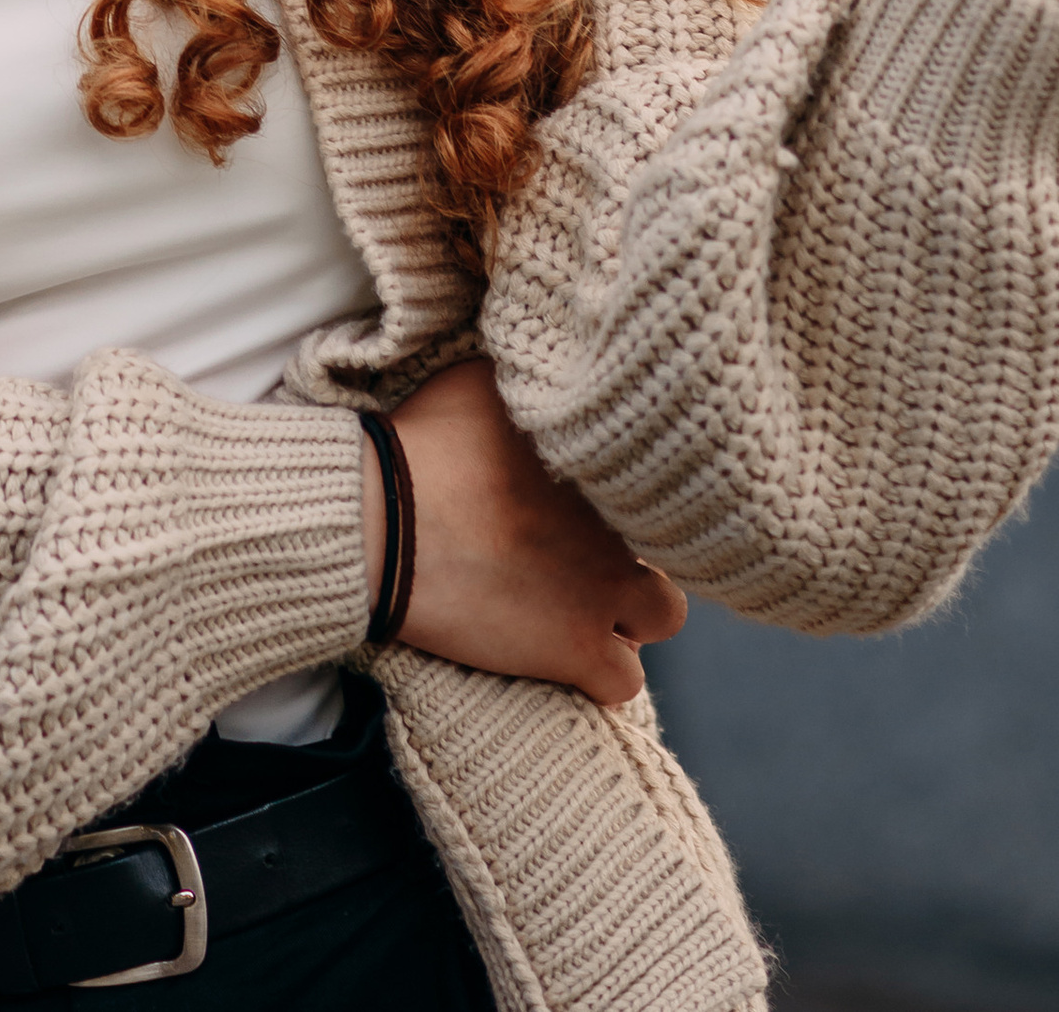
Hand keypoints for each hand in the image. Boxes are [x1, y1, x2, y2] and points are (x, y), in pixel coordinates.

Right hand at [378, 358, 683, 708]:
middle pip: (673, 541)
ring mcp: (602, 587)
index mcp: (601, 455)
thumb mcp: (482, 380)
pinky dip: (600, 673)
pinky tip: (568, 654)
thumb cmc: (422, 444)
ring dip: (631, 612)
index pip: (656, 474)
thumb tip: (552, 375)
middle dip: (640, 546)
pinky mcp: (575, 648)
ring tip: (585, 603)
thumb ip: (534, 384)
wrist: (385, 521)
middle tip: (591, 548)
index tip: (591, 497)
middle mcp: (619, 522)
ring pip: (664, 614)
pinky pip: (622, 681)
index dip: (627, 490)